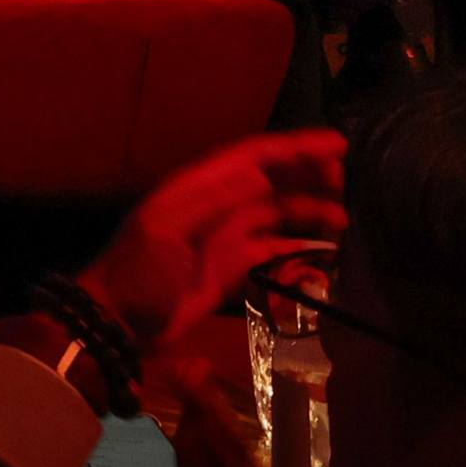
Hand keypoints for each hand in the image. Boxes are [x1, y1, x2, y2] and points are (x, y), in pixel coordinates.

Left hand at [79, 128, 345, 392]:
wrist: (120, 321)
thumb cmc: (138, 274)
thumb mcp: (164, 232)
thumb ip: (208, 203)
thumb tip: (254, 176)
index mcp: (196, 188)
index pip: (252, 157)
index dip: (294, 148)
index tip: (337, 145)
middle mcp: (214, 205)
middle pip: (269, 180)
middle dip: (308, 175)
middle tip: (345, 181)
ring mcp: (224, 236)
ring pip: (275, 212)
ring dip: (308, 211)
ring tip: (344, 219)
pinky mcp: (232, 266)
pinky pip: (273, 248)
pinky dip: (299, 246)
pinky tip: (325, 251)